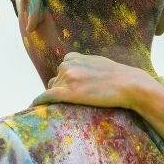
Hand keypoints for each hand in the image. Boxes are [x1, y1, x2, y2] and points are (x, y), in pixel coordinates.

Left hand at [32, 52, 152, 109]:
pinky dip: (39, 101)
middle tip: (75, 101)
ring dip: (56, 98)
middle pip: (55, 80)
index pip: (61, 69)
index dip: (66, 81)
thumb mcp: (98, 62)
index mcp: (74, 57)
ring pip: (52, 90)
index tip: (73, 90)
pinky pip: (47, 97)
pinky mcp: (69, 93)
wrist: (130, 85)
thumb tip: (74, 69)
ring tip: (69, 106)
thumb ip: (84, 64)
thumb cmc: (118, 76)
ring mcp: (68, 78)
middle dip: (61, 90)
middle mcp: (68, 65)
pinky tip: (33, 107)